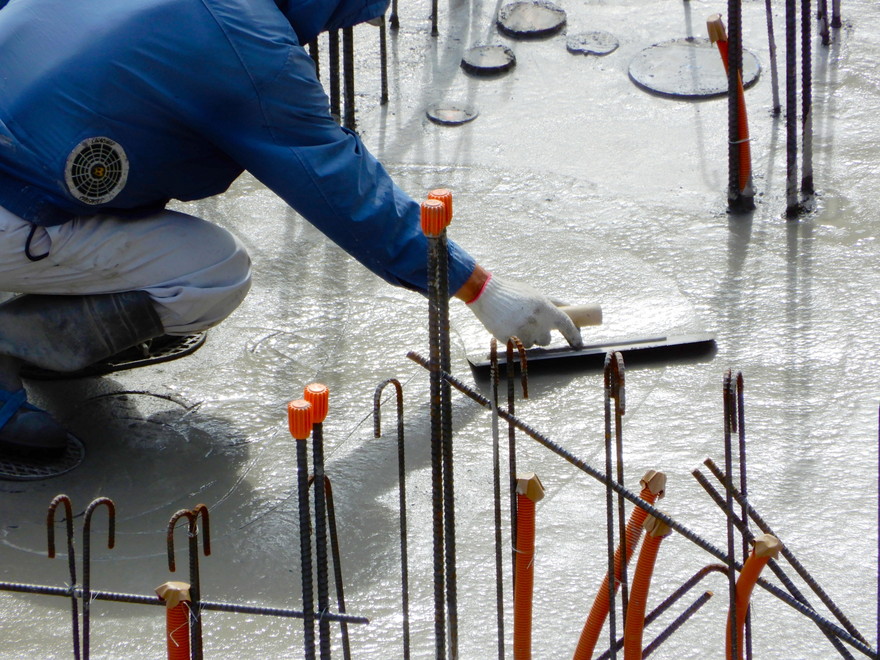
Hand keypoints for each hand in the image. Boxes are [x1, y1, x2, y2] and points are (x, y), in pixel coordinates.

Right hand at [466, 274, 582, 347]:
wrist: (486, 294)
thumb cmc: (512, 292)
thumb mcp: (535, 294)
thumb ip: (553, 303)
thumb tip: (570, 307)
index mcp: (545, 309)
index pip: (566, 325)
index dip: (574, 335)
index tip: (578, 343)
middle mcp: (537, 323)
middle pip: (547, 340)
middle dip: (542, 335)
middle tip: (532, 325)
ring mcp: (523, 333)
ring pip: (532, 344)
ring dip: (527, 338)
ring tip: (516, 323)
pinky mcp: (509, 341)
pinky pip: (518, 346)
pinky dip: (515, 339)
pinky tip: (507, 326)